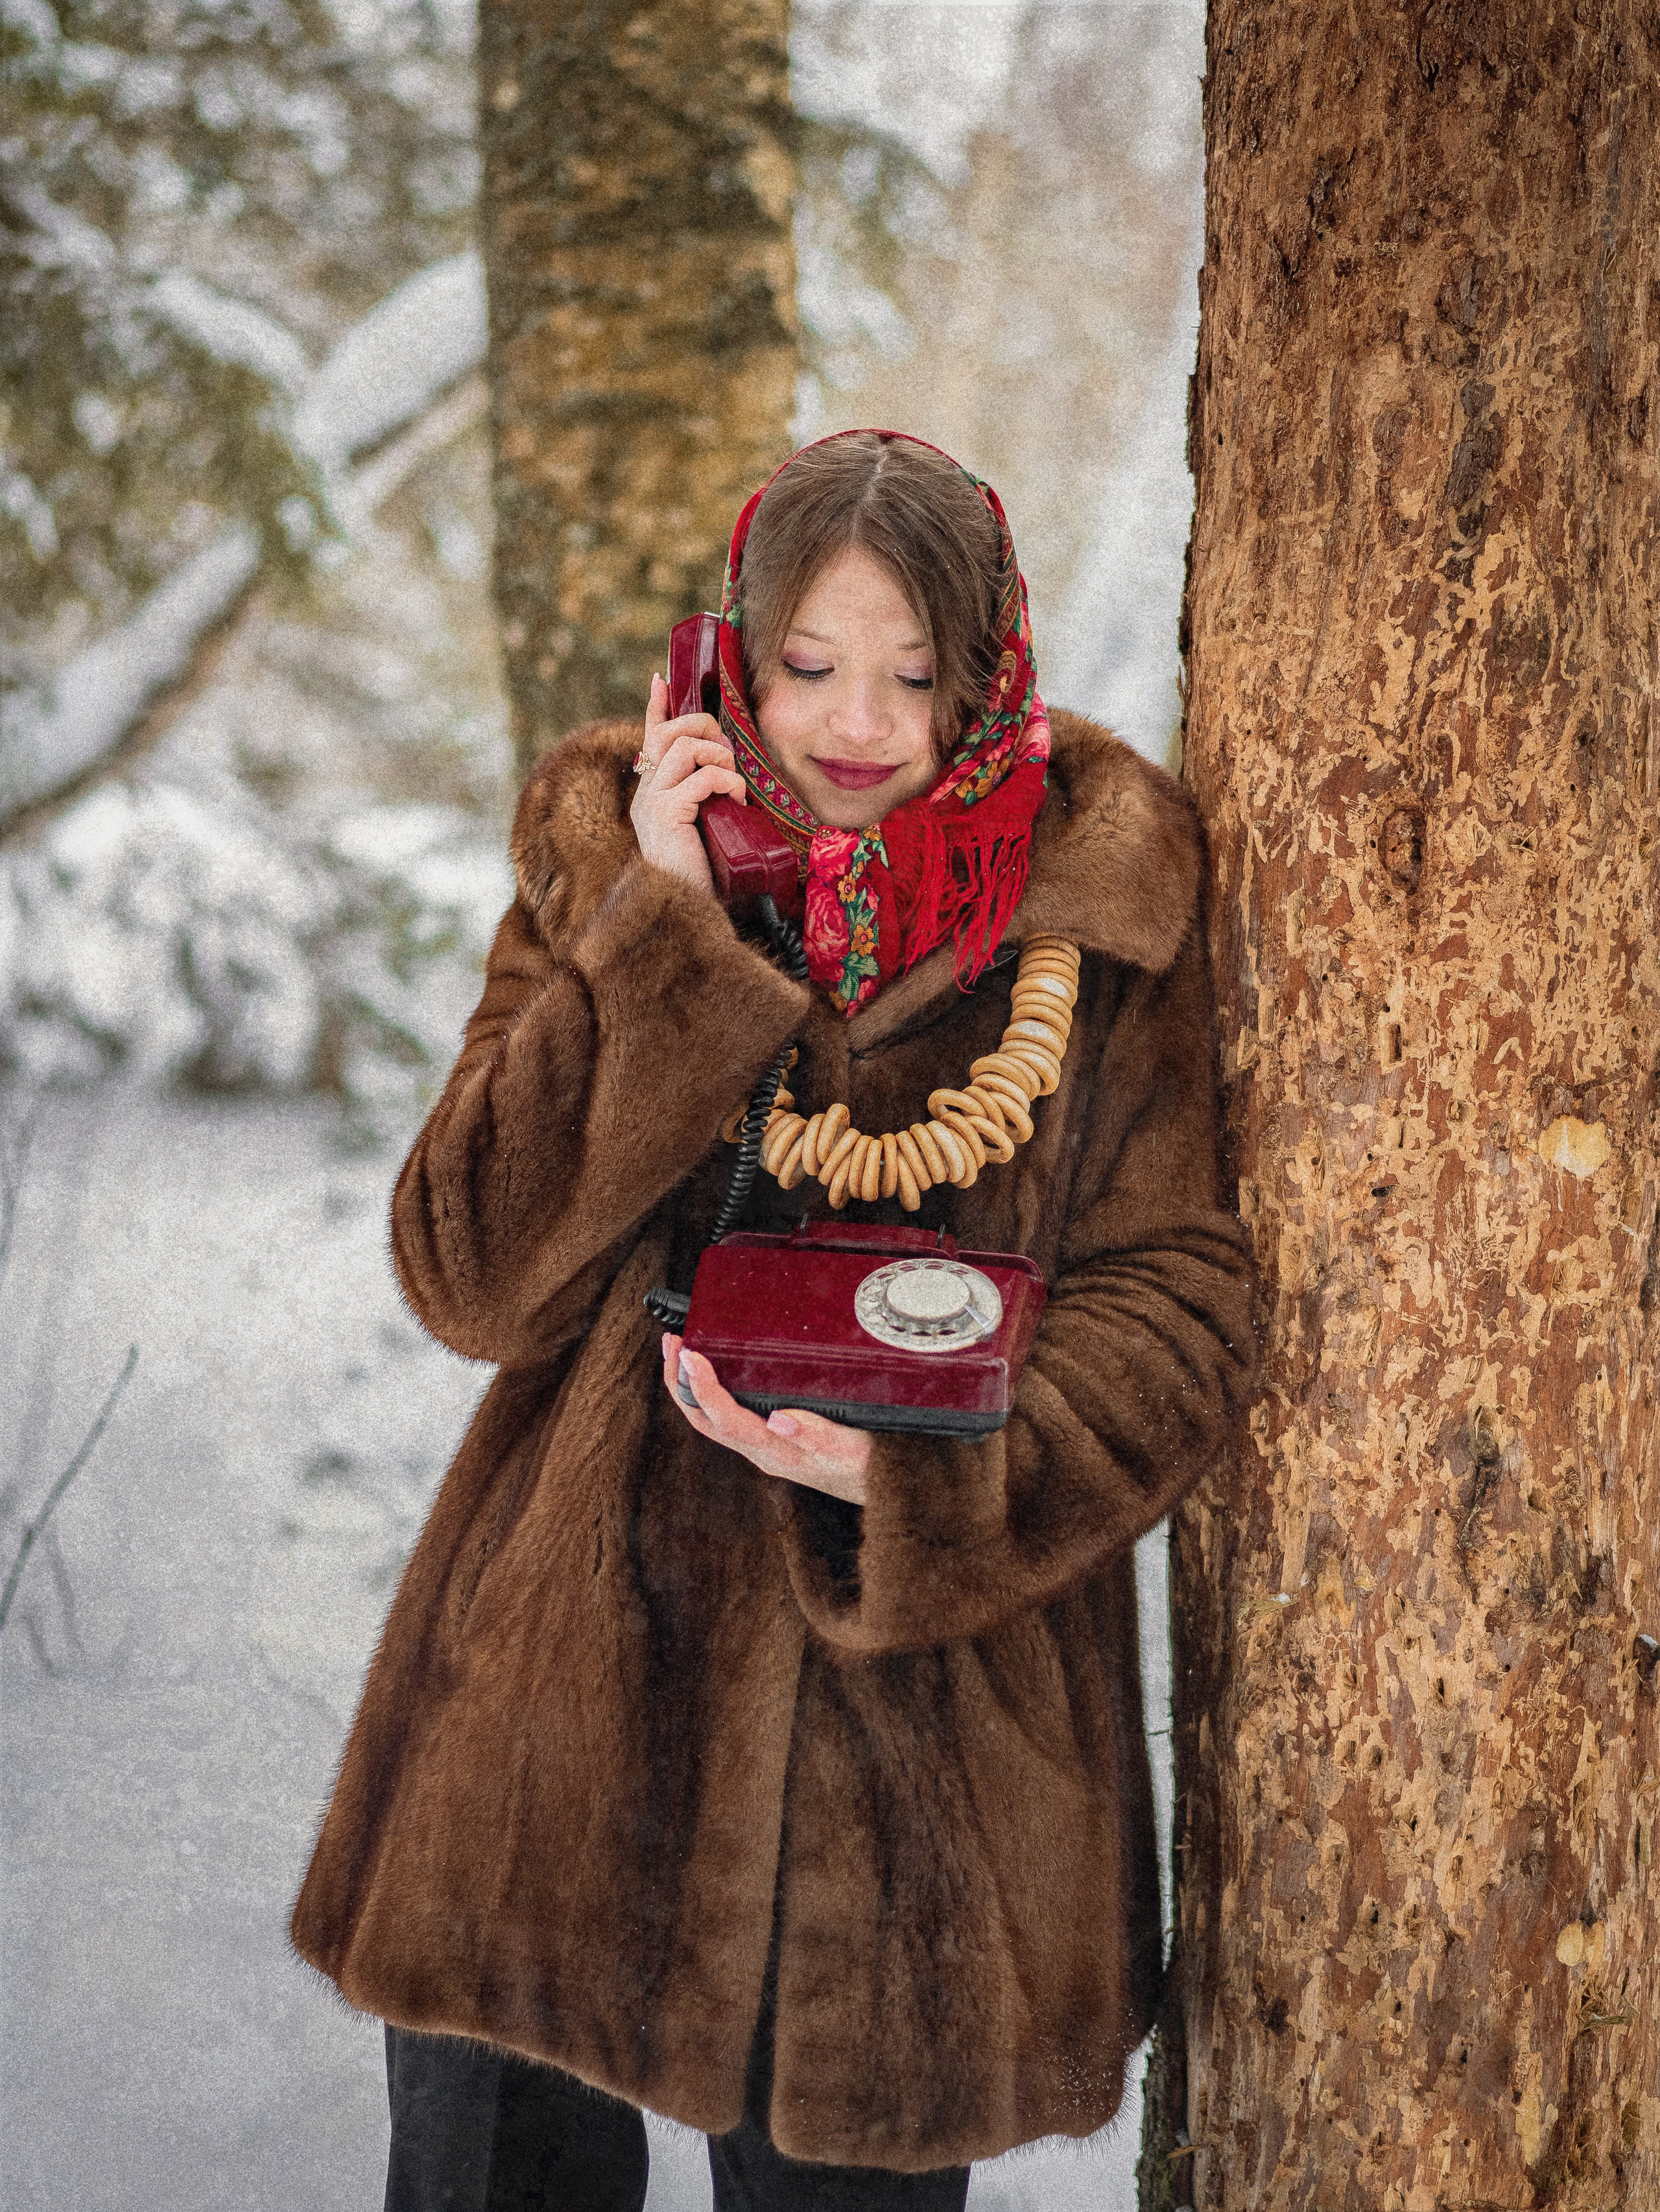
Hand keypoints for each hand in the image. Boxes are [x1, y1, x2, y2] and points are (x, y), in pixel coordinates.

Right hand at [629, 674, 747, 894]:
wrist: (687, 913)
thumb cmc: (703, 876)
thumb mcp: (706, 827)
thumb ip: (708, 799)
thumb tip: (733, 771)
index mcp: (652, 794)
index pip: (649, 739)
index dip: (656, 707)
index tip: (659, 679)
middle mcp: (645, 793)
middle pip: (668, 732)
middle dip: (702, 727)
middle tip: (727, 752)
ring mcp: (651, 802)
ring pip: (682, 746)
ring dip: (717, 755)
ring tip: (734, 781)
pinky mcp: (665, 813)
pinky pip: (701, 776)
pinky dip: (726, 781)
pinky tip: (737, 800)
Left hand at [660, 1334, 870, 1507]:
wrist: (882, 1489)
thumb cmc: (868, 1467)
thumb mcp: (852, 1449)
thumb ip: (817, 1435)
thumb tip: (780, 1418)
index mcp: (774, 1452)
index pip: (725, 1420)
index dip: (703, 1388)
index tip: (691, 1355)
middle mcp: (761, 1451)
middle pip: (703, 1420)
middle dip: (680, 1381)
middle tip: (673, 1341)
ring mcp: (761, 1448)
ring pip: (709, 1420)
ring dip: (688, 1386)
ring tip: (681, 1349)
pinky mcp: (768, 1441)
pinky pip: (725, 1418)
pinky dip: (708, 1392)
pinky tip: (712, 1373)